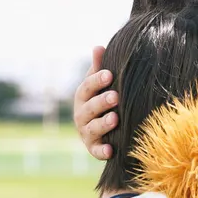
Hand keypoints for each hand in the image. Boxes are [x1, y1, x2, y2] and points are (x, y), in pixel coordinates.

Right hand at [72, 46, 117, 160]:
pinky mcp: (93, 148)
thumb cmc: (101, 99)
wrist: (100, 128)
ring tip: (115, 119)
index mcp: (82, 96)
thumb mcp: (99, 83)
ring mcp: (86, 132)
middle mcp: (81, 115)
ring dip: (103, 124)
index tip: (109, 74)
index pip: (87, 87)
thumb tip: (98, 46)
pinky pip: (96, 151)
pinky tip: (111, 150)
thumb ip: (99, 67)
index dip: (97, 81)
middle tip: (116, 96)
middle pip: (89, 108)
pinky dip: (102, 151)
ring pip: (92, 128)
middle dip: (101, 102)